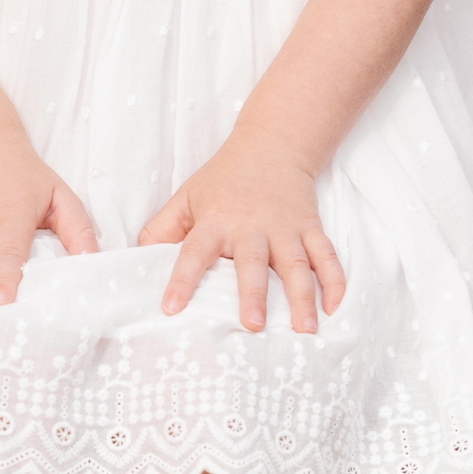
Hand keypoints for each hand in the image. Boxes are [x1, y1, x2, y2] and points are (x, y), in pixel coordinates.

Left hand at [138, 129, 344, 333]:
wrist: (272, 144)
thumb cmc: (223, 179)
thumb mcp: (187, 197)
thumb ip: (162, 229)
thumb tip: (136, 262)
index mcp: (216, 222)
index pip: (194, 252)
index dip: (182, 280)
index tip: (171, 308)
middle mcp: (251, 226)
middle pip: (252, 262)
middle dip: (253, 293)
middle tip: (253, 325)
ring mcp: (285, 227)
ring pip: (296, 264)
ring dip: (302, 297)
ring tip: (305, 329)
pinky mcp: (310, 227)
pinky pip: (327, 255)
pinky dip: (335, 281)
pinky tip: (336, 308)